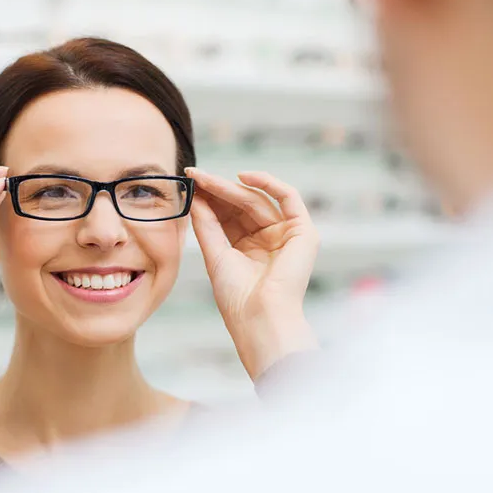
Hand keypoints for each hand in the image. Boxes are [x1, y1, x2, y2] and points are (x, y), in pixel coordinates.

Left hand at [186, 168, 319, 380]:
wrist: (259, 317)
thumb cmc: (237, 297)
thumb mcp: (215, 254)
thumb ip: (207, 224)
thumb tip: (196, 196)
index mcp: (249, 247)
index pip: (228, 215)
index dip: (210, 199)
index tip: (189, 185)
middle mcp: (268, 239)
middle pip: (242, 205)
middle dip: (217, 190)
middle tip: (195, 176)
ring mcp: (287, 234)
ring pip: (258, 200)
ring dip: (231, 187)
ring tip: (207, 179)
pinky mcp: (303, 231)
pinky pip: (289, 197)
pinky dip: (268, 183)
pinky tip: (242, 177)